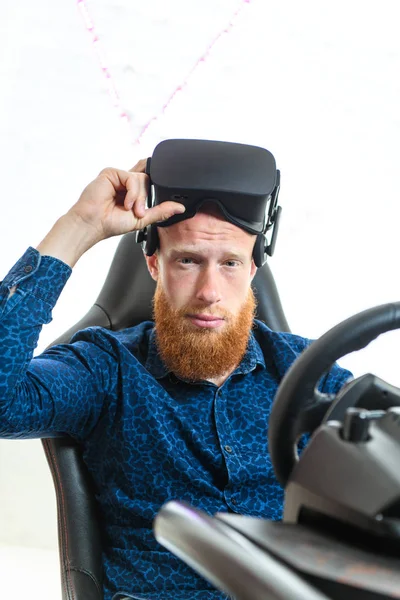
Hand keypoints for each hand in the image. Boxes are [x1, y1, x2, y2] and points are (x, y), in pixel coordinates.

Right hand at [67, 159, 185, 241]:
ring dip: (140, 197)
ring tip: (130, 209)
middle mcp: (124, 182)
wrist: (94, 224)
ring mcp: (118, 176)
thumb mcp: (142, 219)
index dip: (156, 179)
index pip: (148, 178)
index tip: (164, 187)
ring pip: (142, 178)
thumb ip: (161, 211)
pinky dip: (133, 192)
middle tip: (138, 212)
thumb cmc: (111, 223)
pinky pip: (132, 177)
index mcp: (131, 191)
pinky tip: (125, 203)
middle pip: (148, 179)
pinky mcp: (111, 172)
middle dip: (146, 198)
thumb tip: (180, 208)